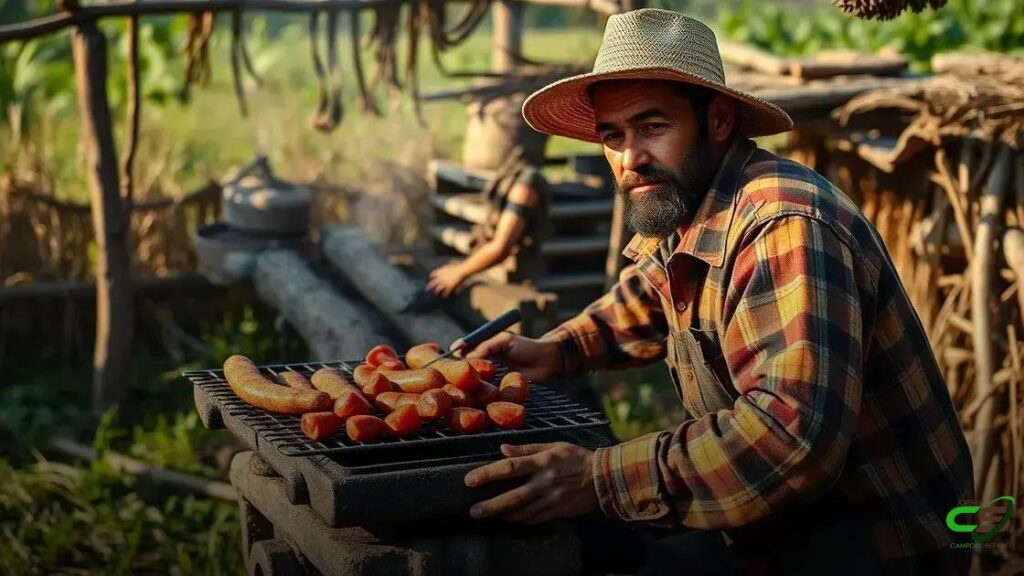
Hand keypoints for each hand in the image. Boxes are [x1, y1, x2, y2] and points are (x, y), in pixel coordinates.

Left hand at [426, 263, 465, 297]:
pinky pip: (446, 291)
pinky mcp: (450, 286)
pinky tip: (443, 296)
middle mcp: (441, 277)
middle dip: (429, 286)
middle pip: (433, 282)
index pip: (433, 274)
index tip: (430, 278)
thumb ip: (445, 268)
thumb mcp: (449, 265)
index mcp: (441, 272)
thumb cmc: (456, 266)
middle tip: (426, 289)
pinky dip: (445, 294)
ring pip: (438, 288)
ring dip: (436, 291)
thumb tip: (443, 268)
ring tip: (434, 294)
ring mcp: (445, 282)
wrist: (461, 269)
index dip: (431, 276)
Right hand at [450, 332, 560, 382]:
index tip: (448, 354)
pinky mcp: (497, 388)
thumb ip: (486, 347)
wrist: (547, 362)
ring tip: (458, 384)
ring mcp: (491, 375)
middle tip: (449, 372)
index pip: (465, 347)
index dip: (457, 350)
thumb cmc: (527, 347)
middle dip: (457, 367)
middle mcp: (486, 360)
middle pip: (466, 364)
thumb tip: (466, 357)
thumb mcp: (505, 342)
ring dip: (467, 381)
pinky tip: (473, 394)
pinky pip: (485, 389)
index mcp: (486, 345)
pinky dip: (478, 392)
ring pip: (474, 377)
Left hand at [465, 442, 597, 524]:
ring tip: (486, 517)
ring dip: (503, 516)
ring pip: (522, 512)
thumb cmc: (576, 458)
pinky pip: (535, 519)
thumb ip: (526, 448)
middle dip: (491, 505)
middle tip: (473, 511)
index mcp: (542, 462)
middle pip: (513, 497)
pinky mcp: (557, 511)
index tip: (470, 480)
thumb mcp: (553, 446)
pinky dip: (520, 521)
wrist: (603, 477)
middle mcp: (545, 482)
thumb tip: (502, 448)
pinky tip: (508, 520)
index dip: (488, 474)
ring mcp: (551, 499)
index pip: (510, 468)